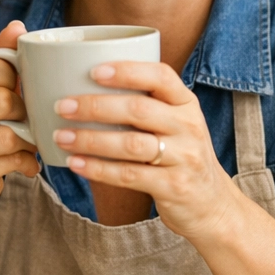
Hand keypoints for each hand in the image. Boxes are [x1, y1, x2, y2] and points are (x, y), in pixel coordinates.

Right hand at [0, 20, 38, 206]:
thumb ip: (1, 58)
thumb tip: (17, 26)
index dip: (12, 75)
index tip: (16, 86)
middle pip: (1, 99)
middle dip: (23, 110)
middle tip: (25, 118)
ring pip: (8, 134)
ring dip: (28, 139)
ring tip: (27, 141)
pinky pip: (10, 160)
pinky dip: (26, 161)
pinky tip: (24, 162)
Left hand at [52, 61, 242, 243]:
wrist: (212, 204)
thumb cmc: (181, 156)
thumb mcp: (176, 123)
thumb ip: (147, 105)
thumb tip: (84, 87)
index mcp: (186, 103)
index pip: (161, 76)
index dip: (128, 70)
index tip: (93, 70)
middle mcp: (188, 126)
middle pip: (139, 109)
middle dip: (95, 107)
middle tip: (62, 106)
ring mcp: (184, 157)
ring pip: (131, 144)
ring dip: (91, 140)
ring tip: (62, 136)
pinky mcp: (174, 186)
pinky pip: (129, 176)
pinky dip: (98, 169)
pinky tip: (76, 163)